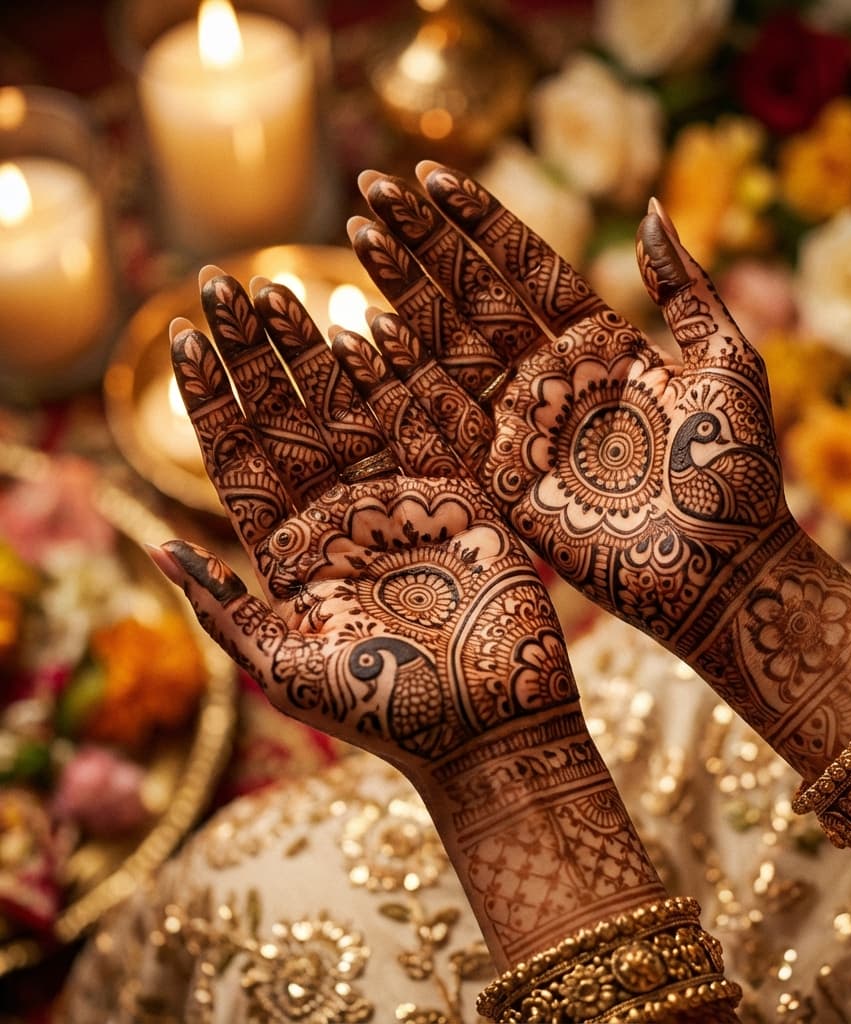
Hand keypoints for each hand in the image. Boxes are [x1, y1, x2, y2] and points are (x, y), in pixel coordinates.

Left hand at [154, 273, 670, 967]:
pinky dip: (405, 376)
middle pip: (293, 417)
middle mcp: (344, 516)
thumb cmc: (387, 713)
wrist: (489, 729)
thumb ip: (227, 612)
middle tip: (226, 285)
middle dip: (257, 353)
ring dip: (321, 349)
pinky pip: (432, 422)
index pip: (241, 460)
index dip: (211, 398)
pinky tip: (373, 322)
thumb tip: (160, 550)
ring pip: (357, 407)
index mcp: (295, 553)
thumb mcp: (289, 671)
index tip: (182, 334)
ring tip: (287, 288)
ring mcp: (404, 500)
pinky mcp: (464, 494)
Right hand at [351, 165, 795, 658]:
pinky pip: (445, 419)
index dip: (479, 221)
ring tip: (359, 235)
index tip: (430, 173)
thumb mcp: (727, 363)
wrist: (725, 569)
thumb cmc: (739, 471)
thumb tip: (648, 210)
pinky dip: (406, 379)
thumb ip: (685, 289)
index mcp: (602, 345)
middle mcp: (553, 379)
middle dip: (424, 242)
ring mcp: (523, 427)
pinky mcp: (503, 479)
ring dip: (403, 293)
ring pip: (451, 347)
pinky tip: (368, 328)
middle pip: (476, 296)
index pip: (528, 268)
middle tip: (371, 188)